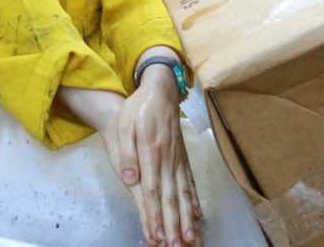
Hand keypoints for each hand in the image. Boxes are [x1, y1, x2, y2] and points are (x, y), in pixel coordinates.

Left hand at [108, 71, 202, 246]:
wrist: (160, 91)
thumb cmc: (138, 108)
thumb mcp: (125, 125)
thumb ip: (127, 154)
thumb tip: (129, 180)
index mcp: (151, 154)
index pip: (153, 192)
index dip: (155, 216)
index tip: (157, 237)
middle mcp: (168, 161)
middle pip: (170, 200)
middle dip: (173, 227)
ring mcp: (178, 161)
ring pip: (183, 196)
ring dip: (187, 220)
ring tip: (191, 241)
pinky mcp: (183, 159)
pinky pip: (190, 184)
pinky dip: (194, 202)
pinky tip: (198, 216)